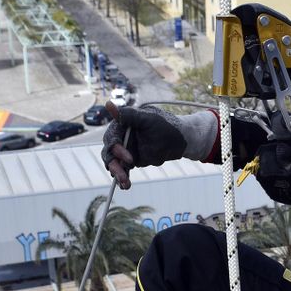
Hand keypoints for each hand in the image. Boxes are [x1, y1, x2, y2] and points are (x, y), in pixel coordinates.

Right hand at [102, 106, 218, 187]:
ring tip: (125, 183)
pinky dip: (123, 178)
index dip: (116, 148)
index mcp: (122, 125)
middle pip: (110, 152)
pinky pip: (124, 170)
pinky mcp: (132, 161)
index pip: (111, 137)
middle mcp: (122, 137)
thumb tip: (108, 104)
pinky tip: (125, 186)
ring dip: (118, 173)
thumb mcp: (148, 119)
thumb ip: (128, 115)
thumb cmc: (166, 125)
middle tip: (122, 174)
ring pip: (115, 163)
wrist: (181, 141)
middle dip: (115, 164)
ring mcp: (126, 150)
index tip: (129, 158)